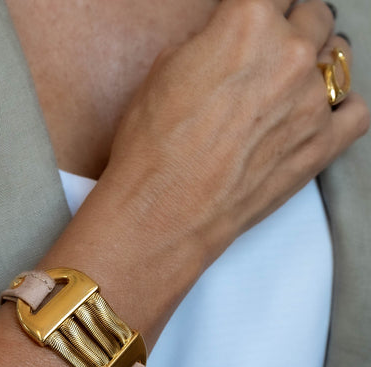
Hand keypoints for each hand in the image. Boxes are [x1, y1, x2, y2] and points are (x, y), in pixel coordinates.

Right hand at [104, 0, 368, 263]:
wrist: (162, 210)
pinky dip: (338, 109)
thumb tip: (226, 42)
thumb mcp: (164, 70)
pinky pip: (354, 111)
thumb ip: (210, 43)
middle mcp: (289, 54)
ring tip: (289, 85)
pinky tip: (316, 114)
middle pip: (312, 18)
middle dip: (291, 31)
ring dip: (314, 65)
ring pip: (336, 59)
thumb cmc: (151, 147)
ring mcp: (311, 101)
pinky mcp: (322, 145)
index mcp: (247, 23)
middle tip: (269, 54)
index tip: (256, 20)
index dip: (259, 9)